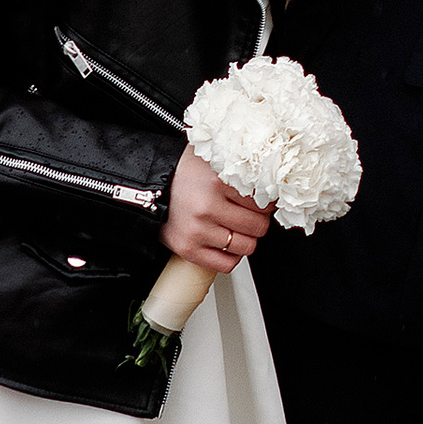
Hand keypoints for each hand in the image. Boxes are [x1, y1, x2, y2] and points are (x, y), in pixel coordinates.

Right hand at [164, 148, 272, 272]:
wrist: (149, 186)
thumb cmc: (184, 173)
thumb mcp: (215, 159)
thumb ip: (242, 168)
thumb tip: (273, 179)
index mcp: (217, 182)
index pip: (263, 201)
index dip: (267, 203)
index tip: (263, 201)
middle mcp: (207, 207)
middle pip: (258, 226)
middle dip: (259, 221)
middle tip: (250, 215)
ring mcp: (198, 230)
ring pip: (247, 246)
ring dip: (246, 238)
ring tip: (237, 228)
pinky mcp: (188, 249)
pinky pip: (227, 264)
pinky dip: (232, 256)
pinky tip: (227, 243)